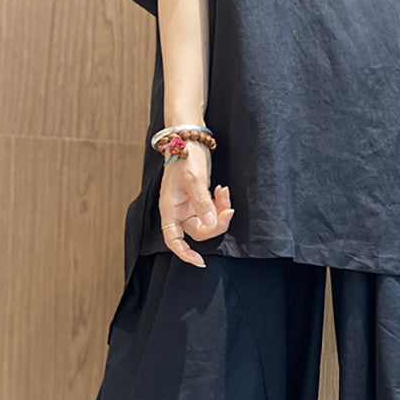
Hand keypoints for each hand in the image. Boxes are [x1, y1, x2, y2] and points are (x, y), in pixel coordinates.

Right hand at [158, 140, 234, 266]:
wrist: (189, 138)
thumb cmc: (184, 157)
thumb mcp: (194, 180)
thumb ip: (203, 203)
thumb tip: (211, 223)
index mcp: (170, 209)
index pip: (173, 240)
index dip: (185, 253)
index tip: (200, 261)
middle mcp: (178, 211)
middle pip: (199, 231)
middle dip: (216, 223)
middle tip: (229, 210)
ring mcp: (189, 205)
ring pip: (209, 220)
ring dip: (221, 210)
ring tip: (224, 192)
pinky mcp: (199, 198)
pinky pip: (213, 209)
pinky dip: (220, 202)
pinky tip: (221, 190)